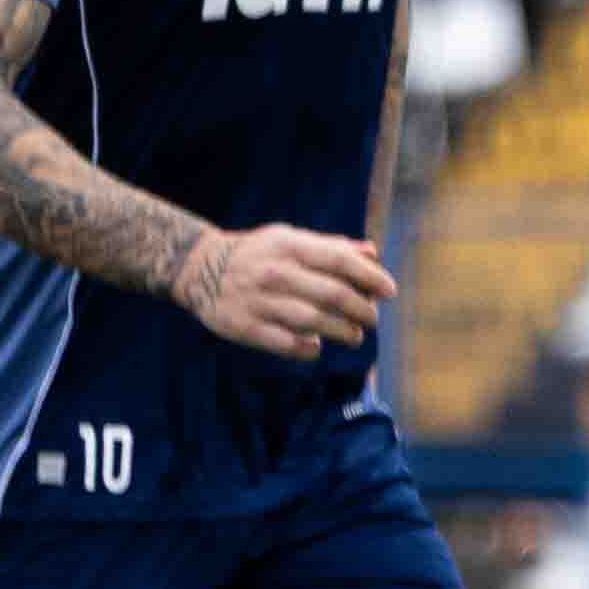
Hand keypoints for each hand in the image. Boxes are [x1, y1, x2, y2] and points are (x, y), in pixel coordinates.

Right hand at [172, 222, 394, 358]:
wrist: (199, 268)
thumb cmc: (258, 253)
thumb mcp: (290, 239)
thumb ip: (331, 246)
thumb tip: (373, 253)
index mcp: (289, 246)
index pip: (340, 260)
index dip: (371, 277)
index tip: (389, 292)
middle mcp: (275, 272)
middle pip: (333, 295)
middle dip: (362, 310)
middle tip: (373, 319)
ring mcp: (259, 301)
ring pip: (314, 322)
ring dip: (343, 332)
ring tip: (354, 336)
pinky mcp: (245, 327)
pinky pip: (287, 344)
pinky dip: (309, 349)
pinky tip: (318, 347)